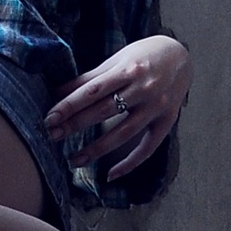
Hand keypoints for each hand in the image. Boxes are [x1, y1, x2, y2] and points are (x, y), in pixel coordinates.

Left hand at [47, 35, 189, 179]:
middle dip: (76, 125)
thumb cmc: (143, 56)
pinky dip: (130, 163)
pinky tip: (110, 174)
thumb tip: (57, 92)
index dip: (69, 105)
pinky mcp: (167, 121)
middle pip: (104, 111)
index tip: (49, 119)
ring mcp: (157, 107)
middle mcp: (144, 88)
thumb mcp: (116, 60)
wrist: (181, 56)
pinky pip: (148, 147)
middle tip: (52, 137)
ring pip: (123, 133)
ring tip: (74, 160)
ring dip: (97, 149)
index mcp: (128, 70)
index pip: (92, 91)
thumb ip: (90, 78)